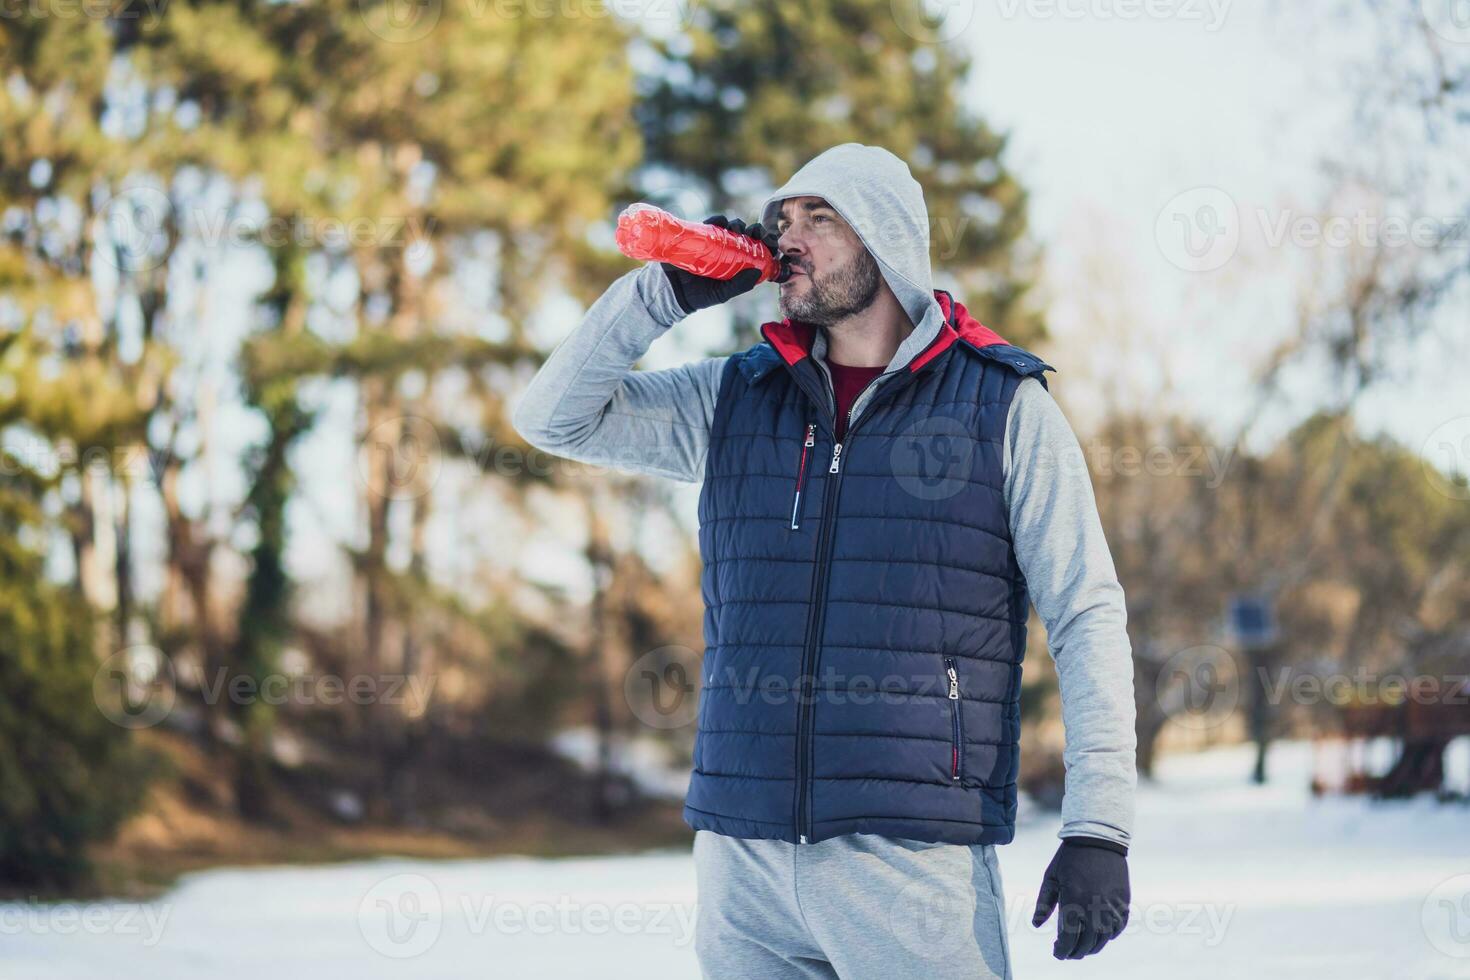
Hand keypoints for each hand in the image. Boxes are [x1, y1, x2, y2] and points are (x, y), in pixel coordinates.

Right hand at [661, 215, 781, 315]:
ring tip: (740, 229)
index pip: (759, 251)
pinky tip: (723, 222)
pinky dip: (719, 219)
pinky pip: (713, 223)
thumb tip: (757, 272)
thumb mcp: (723, 294)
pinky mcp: (702, 235)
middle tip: (757, 234)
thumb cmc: (700, 296)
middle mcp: (731, 251)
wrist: (673, 291)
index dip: (768, 245)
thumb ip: (739, 285)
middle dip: (757, 231)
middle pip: (749, 236)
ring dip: (740, 224)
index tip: (772, 244)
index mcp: (740, 264)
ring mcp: (717, 242)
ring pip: (733, 227)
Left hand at [1031, 837, 1129, 959]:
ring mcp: (1111, 906)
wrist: (1098, 839)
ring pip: (1104, 938)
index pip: (1068, 939)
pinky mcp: (1123, 902)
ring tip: (1083, 947)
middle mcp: (1094, 907)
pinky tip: (1100, 935)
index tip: (1057, 953)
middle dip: (1076, 952)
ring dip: (1092, 947)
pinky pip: (1118, 927)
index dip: (1062, 951)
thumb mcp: (1051, 878)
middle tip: (1068, 952)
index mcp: (1073, 901)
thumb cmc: (1069, 858)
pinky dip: (1109, 935)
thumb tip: (1036, 925)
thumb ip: (1044, 903)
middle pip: (1087, 943)